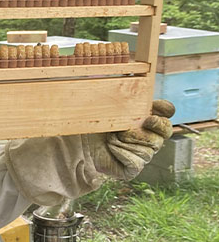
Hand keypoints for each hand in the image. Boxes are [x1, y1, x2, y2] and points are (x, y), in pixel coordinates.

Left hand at [5, 100, 175, 205]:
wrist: (73, 142)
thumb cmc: (90, 119)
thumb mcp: (104, 102)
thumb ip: (118, 91)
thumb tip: (123, 73)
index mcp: (145, 116)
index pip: (167, 111)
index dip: (164, 109)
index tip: (154, 107)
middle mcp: (147, 135)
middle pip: (165, 131)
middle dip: (153, 126)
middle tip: (140, 121)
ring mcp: (141, 152)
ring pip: (150, 148)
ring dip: (130, 140)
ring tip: (113, 136)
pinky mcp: (132, 168)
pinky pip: (137, 162)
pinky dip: (123, 154)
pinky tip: (111, 147)